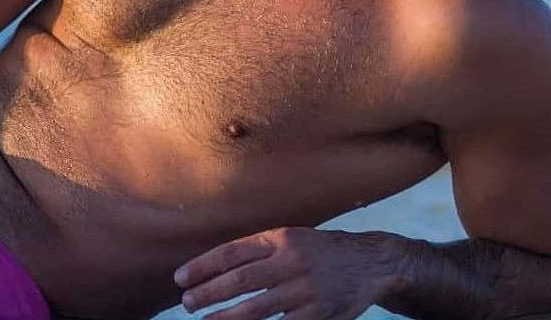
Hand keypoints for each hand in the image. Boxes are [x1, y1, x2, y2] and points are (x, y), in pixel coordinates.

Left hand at [174, 227, 394, 319]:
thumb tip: (216, 268)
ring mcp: (305, 290)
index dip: (203, 266)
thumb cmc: (321, 252)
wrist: (370, 263)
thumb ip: (260, 250)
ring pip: (256, 308)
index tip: (180, 278)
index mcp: (281, 238)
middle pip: (240, 279)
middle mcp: (292, 260)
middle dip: (208, 292)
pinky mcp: (317, 315)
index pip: (233, 252)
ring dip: (225, 316)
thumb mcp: (292, 239)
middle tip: (187, 302)